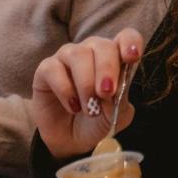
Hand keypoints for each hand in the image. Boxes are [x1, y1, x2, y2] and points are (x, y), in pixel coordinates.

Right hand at [31, 28, 142, 157]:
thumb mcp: (116, 116)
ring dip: (86, 83)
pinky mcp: (45, 69)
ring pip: (77, 54)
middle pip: (102, 45)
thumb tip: (113, 90)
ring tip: (89, 109)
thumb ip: (119, 100)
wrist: (70, 140)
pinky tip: (72, 107)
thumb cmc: (96, 122)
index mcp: (114, 57)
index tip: (132, 58)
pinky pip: (54, 69)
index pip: (126, 37)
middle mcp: (91, 52)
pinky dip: (65, 90)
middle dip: (106, 69)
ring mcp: (67, 58)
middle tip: (106, 94)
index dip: (130, 43)